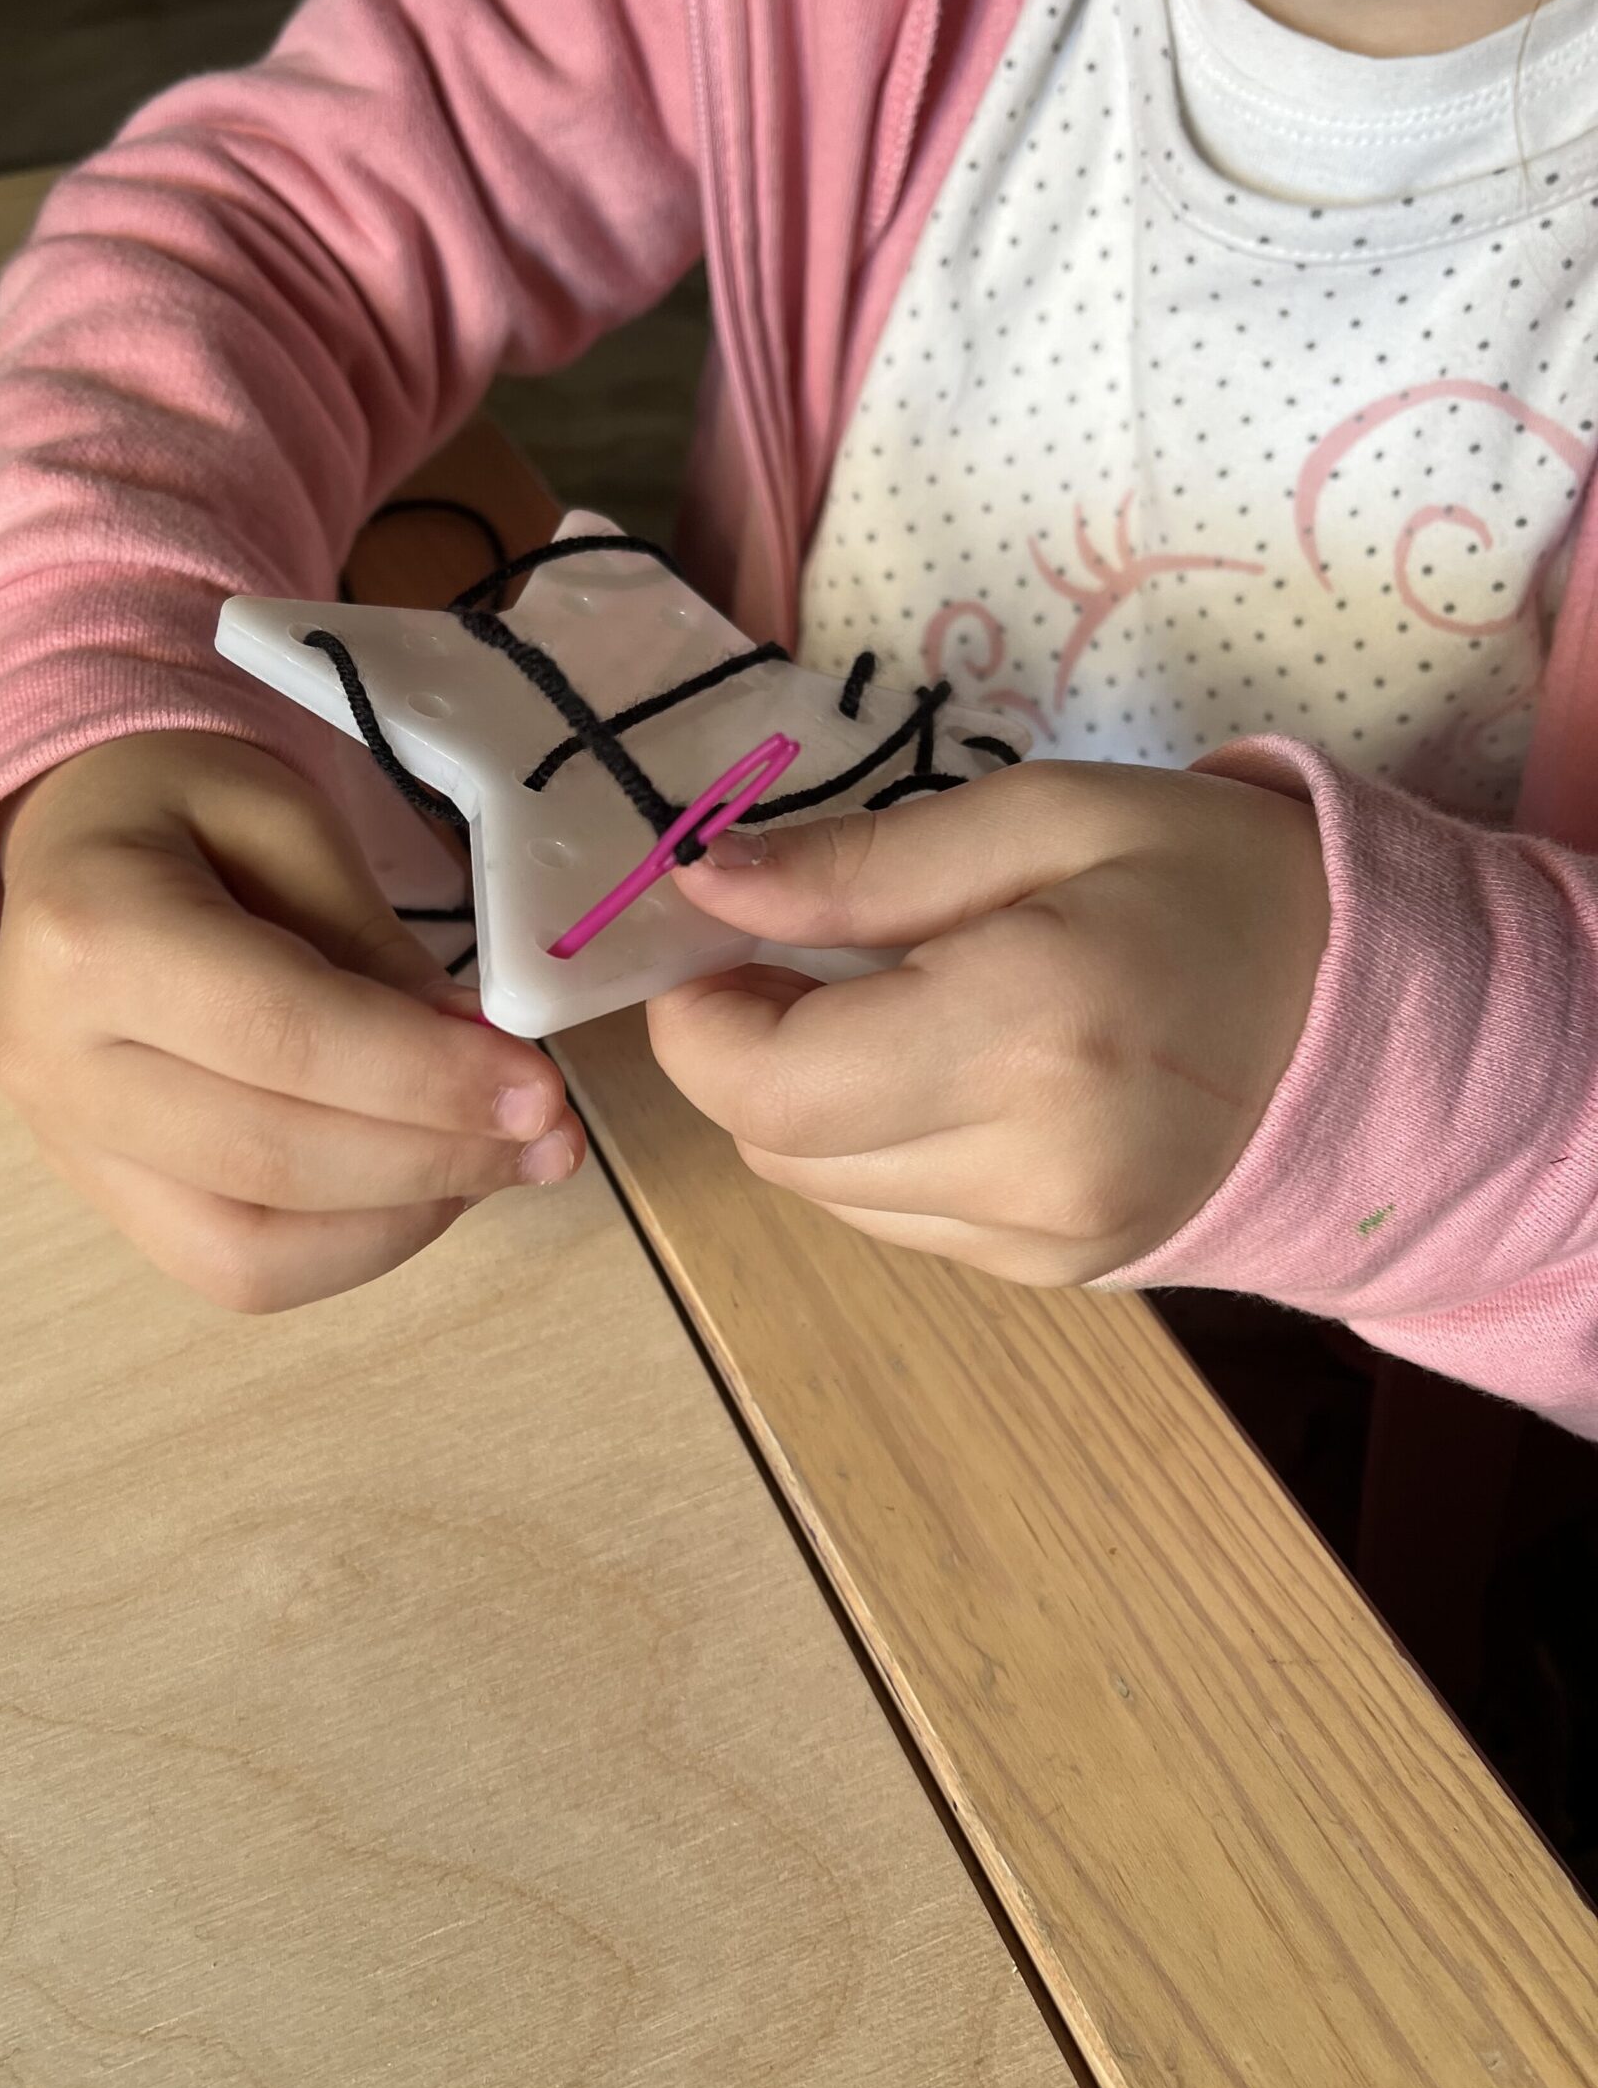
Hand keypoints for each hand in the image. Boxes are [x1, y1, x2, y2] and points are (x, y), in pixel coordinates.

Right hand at [0, 732, 581, 1309]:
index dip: (428, 1078)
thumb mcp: (291, 825)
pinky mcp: (99, 1196)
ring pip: (248, 1253)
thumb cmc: (187, 810)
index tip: (544, 1091)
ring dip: (399, 1223)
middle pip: (271, 1157)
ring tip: (500, 1165)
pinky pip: (232, 1270)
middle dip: (436, 1158)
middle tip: (553, 1137)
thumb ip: (374, 950)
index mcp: (93, 933)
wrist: (74, 838)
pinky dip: (348, 1248)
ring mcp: (65, 1146)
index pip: (284, 1036)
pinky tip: (426, 1189)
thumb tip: (480, 1065)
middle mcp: (53, 1060)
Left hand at [648, 761, 1328, 1284]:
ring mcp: (1044, 1241)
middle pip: (778, 1144)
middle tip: (801, 956)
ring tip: (893, 1008)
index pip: (768, 1086)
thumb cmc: (1220, 885)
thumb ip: (865, 861)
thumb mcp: (1051, 815)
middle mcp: (1029, 1168)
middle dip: (749, 1050)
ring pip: (823, 1190)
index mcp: (1029, 1035)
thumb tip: (701, 885)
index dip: (701, 1019)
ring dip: (810, 1101)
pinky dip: (878, 1143)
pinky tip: (949, 1070)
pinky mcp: (1052, 1272)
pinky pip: (894, 1216)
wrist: (1388, 1026)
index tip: (719, 940)